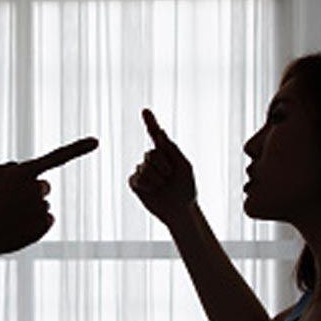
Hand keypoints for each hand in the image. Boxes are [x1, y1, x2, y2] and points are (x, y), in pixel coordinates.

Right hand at [0, 137, 97, 259]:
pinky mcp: (44, 227)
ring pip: (42, 204)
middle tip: (9, 202)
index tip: (97, 141)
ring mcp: (42, 209)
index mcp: (24, 173)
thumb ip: (8, 167)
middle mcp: (37, 190)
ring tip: (7, 217)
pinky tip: (16, 227)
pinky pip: (46, 219)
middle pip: (43, 186)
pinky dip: (33, 222)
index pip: (56, 157)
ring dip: (28, 208)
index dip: (77, 148)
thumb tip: (22, 170)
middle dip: (31, 191)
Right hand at [129, 108, 196, 226]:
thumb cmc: (186, 188)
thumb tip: (161, 133)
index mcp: (166, 152)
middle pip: (151, 154)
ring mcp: (142, 170)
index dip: (150, 122)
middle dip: (164, 166)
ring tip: (164, 186)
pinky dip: (148, 185)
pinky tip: (153, 190)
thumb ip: (172, 150)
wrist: (180, 209)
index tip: (145, 111)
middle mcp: (152, 159)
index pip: (156, 134)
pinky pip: (137, 178)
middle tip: (170, 177)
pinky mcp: (135, 183)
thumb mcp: (185, 166)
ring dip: (158, 179)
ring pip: (145, 168)